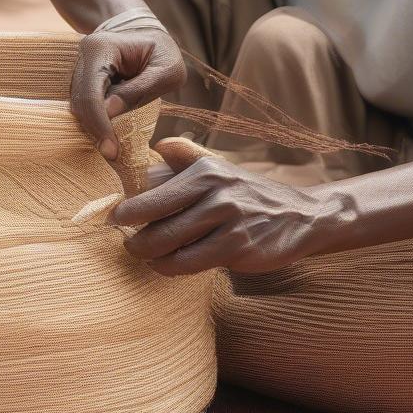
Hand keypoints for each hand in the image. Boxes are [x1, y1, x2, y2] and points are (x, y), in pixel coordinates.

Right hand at [71, 27, 185, 159]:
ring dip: (95, 127)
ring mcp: (79, 67)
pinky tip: (110, 133)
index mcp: (102, 48)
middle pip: (80, 102)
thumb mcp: (166, 69)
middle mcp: (84, 55)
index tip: (112, 150)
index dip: (99, 124)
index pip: (92, 93)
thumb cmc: (161, 51)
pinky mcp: (82, 79)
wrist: (146, 34)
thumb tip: (110, 113)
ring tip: (114, 145)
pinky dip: (96, 120)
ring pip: (79, 106)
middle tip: (113, 154)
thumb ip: (141, 89)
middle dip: (95, 131)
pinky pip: (84, 105)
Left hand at [111, 138, 346, 275]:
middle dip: (132, 237)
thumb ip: (186, 155)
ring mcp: (228, 221)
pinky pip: (190, 264)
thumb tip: (155, 145)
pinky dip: (171, 268)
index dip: (126, 209)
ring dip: (149, 256)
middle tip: (125, 242)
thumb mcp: (220, 167)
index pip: (153, 192)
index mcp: (205, 170)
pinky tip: (168, 265)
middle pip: (155, 220)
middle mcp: (216, 192)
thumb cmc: (248, 193)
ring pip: (170, 246)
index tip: (113, 218)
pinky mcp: (238, 248)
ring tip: (145, 255)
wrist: (300, 215)